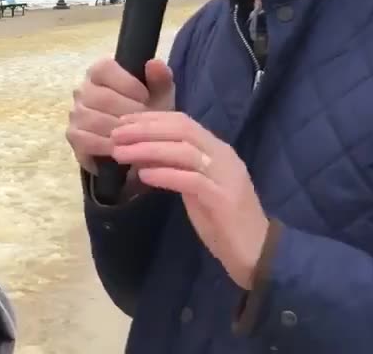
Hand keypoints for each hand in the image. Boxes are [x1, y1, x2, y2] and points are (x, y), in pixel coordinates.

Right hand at [66, 57, 175, 174]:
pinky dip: (105, 145)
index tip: (146, 98)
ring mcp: (76, 112)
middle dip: (127, 112)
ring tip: (135, 137)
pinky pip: (86, 139)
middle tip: (144, 123)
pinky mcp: (74, 135)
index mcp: (100, 72)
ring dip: (118, 130)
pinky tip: (121, 148)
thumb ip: (160, 78)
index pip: (105, 69)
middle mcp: (83, 89)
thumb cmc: (147, 112)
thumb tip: (154, 63)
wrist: (139, 143)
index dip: (127, 83)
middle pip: (101, 98)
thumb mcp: (159, 95)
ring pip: (93, 120)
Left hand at [110, 110, 269, 289]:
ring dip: (148, 149)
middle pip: (181, 130)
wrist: (257, 253)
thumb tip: (141, 154)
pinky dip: (166, 175)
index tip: (122, 123)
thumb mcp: (194, 188)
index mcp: (217, 150)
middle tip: (115, 135)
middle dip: (145, 129)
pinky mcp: (224, 199)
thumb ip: (175, 168)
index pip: (182, 121)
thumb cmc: (222, 221)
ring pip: (184, 151)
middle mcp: (223, 156)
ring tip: (121, 153)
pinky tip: (144, 176)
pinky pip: (192, 180)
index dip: (150, 119)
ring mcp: (225, 176)